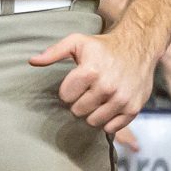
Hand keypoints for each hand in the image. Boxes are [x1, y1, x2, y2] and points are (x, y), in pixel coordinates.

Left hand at [33, 25, 157, 134]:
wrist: (138, 46)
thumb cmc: (104, 46)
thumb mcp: (77, 42)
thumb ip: (53, 52)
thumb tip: (32, 61)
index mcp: (90, 71)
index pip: (66, 96)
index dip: (69, 90)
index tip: (77, 82)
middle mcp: (107, 86)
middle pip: (78, 111)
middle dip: (80, 102)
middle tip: (88, 91)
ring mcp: (121, 99)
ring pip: (93, 121)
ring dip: (93, 112)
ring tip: (99, 98)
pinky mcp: (133, 108)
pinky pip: (111, 128)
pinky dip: (109, 120)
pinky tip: (110, 106)